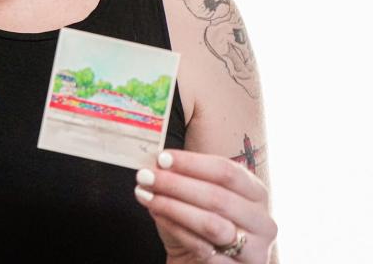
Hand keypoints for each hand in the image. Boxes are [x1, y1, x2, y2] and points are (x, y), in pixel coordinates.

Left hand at [134, 149, 276, 262]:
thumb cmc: (199, 227)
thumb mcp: (196, 199)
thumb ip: (183, 180)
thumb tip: (156, 163)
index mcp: (256, 194)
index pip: (228, 172)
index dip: (193, 163)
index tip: (162, 158)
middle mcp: (262, 221)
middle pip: (218, 197)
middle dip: (176, 184)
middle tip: (146, 176)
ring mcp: (254, 250)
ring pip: (211, 224)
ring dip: (173, 206)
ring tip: (145, 195)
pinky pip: (202, 248)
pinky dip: (175, 229)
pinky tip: (156, 216)